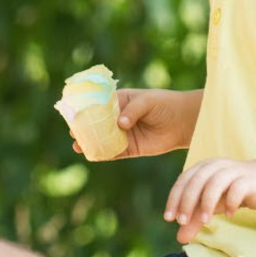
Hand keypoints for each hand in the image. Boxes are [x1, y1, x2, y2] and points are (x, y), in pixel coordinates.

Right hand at [67, 88, 197, 159]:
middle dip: (84, 128)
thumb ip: (133, 110)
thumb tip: (121, 124)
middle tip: (73, 131)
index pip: (99, 104)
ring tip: (78, 145)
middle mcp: (118, 118)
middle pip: (97, 124)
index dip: (86, 109)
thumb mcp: (148, 101)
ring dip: (90, 143)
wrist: (182, 122)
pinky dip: (104, 155)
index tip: (73, 112)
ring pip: (103, 140)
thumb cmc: (164, 104)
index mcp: (120, 102)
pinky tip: (93, 156)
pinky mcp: (131, 148)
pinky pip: (114, 153)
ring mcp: (124, 134)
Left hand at [165, 157, 255, 243]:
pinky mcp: (248, 179)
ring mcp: (233, 170)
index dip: (174, 198)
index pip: (184, 180)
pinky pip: (238, 188)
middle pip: (197, 180)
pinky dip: (231, 202)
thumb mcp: (211, 205)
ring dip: (207, 202)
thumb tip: (180, 238)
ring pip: (216, 182)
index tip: (169, 218)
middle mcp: (216, 165)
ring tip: (205, 221)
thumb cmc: (232, 191)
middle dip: (187, 202)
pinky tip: (230, 215)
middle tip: (183, 222)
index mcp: (204, 167)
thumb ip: (195, 219)